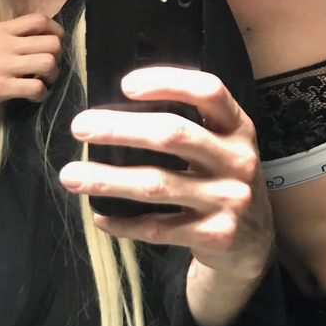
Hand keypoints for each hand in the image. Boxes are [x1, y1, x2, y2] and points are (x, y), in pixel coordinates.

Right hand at [0, 12, 63, 128]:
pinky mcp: (1, 88)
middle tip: (48, 66)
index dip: (54, 31)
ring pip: (48, 63)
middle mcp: (5, 45)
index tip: (53, 42)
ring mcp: (4, 66)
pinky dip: (41, 94)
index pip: (39, 19)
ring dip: (52, 75)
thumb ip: (1, 37)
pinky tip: (34, 96)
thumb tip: (23, 38)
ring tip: (43, 81)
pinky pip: (35, 87)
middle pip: (52, 42)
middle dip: (57, 56)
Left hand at [59, 67, 274, 325]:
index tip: (125, 86)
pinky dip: (124, 223)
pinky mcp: (215, 235)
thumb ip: (190, 123)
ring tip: (71, 175)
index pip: (209, 92)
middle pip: (174, 135)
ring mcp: (229, 199)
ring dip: (108, 179)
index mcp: (239, 129)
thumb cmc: (222, 180)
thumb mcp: (223, 145)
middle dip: (120, 129)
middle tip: (80, 127)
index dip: (168, 83)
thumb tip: (118, 105)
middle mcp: (238, 160)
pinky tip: (100, 217)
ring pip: (158, 184)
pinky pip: (158, 228)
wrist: (253, 243)